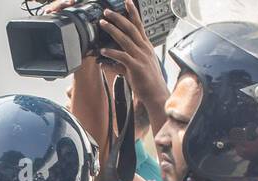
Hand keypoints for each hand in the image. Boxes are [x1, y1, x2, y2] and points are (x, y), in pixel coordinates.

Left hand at [99, 1, 168, 134]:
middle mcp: (144, 48)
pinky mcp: (136, 67)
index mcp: (145, 46)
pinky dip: (112, 53)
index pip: (139, 25)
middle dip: (118, 18)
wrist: (155, 94)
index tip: (127, 2)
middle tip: (107, 12)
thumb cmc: (145, 81)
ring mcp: (140, 57)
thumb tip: (104, 62)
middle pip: (131, 28)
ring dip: (113, 30)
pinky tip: (102, 51)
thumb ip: (118, 64)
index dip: (133, 13)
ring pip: (125, 39)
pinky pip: (122, 57)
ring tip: (102, 24)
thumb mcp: (131, 69)